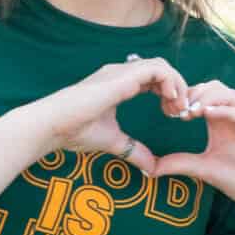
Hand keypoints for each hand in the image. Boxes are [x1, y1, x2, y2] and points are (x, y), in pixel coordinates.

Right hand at [30, 56, 189, 172]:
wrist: (53, 126)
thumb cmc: (74, 131)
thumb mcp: (114, 142)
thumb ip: (134, 151)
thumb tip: (152, 169)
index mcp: (120, 85)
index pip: (154, 79)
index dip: (169, 94)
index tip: (173, 115)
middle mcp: (122, 74)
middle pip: (161, 70)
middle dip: (177, 89)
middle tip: (180, 112)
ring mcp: (121, 72)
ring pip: (162, 66)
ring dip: (177, 85)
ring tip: (177, 108)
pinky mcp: (122, 76)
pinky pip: (158, 69)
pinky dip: (171, 82)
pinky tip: (170, 101)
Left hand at [153, 82, 234, 221]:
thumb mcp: (202, 168)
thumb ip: (179, 163)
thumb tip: (149, 168)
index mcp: (220, 120)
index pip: (203, 95)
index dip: (185, 97)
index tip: (169, 112)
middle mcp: (234, 115)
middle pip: (215, 87)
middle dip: (195, 93)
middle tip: (179, 110)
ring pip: (228, 94)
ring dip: (208, 98)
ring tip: (190, 111)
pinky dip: (224, 109)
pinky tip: (207, 114)